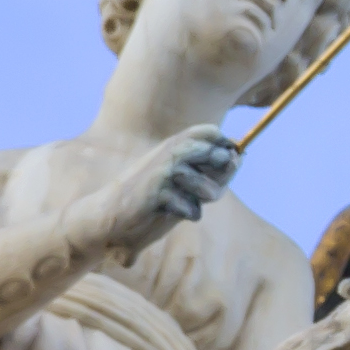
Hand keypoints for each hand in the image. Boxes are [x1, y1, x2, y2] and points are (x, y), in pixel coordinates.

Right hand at [84, 125, 243, 255]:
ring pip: (208, 188)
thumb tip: (239, 158)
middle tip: (208, 190)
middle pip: (218, 157)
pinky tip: (168, 212)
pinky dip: (186, 214)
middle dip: (222, 178)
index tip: (226, 161)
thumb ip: (212, 171)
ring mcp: (164, 170)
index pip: (210, 132)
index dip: (225, 147)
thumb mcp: (186, 182)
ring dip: (201, 202)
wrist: (111, 216)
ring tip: (184, 204)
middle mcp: (170, 152)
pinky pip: (190, 207)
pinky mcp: (158, 190)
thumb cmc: (154, 199)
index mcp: (174, 145)